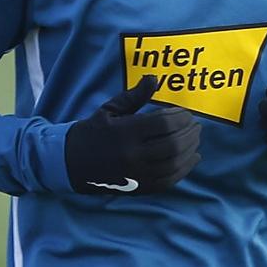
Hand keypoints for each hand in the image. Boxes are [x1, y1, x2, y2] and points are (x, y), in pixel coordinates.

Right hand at [64, 76, 200, 193]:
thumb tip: (154, 78)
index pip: (164, 124)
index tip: (186, 113)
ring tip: (196, 139)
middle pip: (173, 145)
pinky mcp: (139, 187)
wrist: (70, 163)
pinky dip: (184, 169)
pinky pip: (168, 180)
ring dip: (190, 150)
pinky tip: (192, 158)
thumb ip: (135, 96)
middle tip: (196, 125)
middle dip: (189, 133)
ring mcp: (137, 174)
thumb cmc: (93, 132)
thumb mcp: (110, 109)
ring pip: (174, 163)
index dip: (180, 118)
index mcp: (125, 132)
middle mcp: (133, 155)